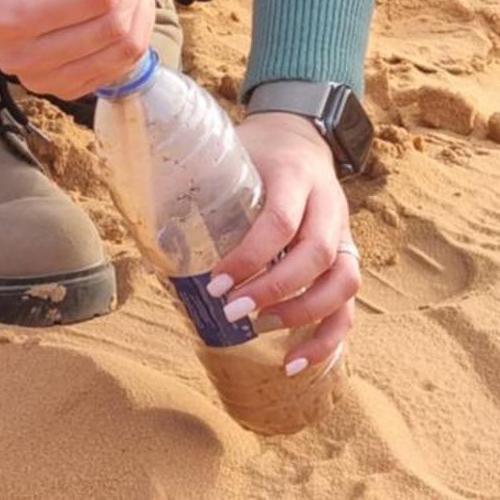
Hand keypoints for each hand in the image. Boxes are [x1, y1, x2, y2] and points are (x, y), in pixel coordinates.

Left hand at [210, 111, 359, 375]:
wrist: (301, 137)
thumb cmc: (258, 154)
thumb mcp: (233, 157)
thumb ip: (201, 189)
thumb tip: (150, 237)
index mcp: (295, 175)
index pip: (281, 220)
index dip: (249, 257)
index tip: (215, 282)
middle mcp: (327, 203)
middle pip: (315, 253)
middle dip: (273, 289)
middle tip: (232, 311)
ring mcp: (343, 231)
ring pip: (343, 280)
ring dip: (304, 313)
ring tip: (261, 328)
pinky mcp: (347, 256)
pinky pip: (348, 303)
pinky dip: (326, 337)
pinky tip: (294, 363)